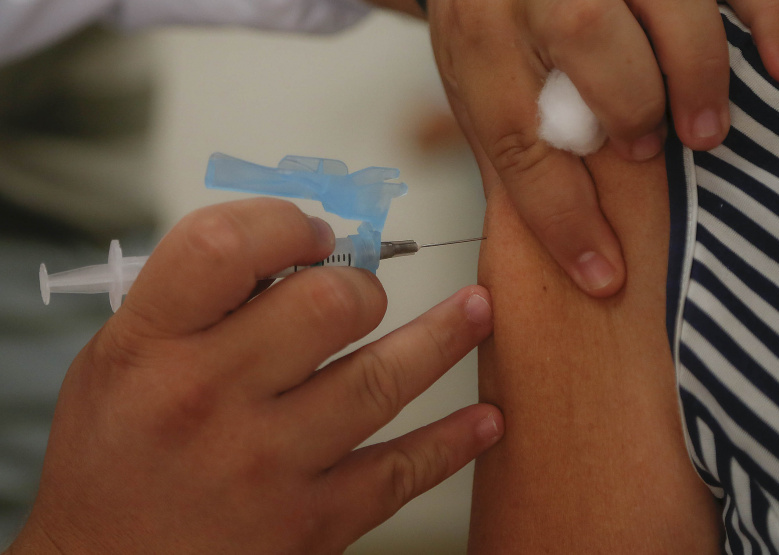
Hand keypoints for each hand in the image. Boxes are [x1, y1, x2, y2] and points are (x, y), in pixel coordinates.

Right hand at [8, 199, 501, 553]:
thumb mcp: (121, 363)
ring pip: (381, 380)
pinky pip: (400, 471)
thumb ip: (195, 303)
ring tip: (478, 310)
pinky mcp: (312, 522)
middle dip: (361, 287)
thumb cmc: (115, 463)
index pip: (224, 245)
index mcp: (148, 346)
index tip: (312, 233)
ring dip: (444, 337)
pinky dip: (452, 442)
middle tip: (363, 295)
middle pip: (326, 305)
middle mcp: (205, 401)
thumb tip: (297, 252)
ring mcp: (266, 465)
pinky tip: (485, 419)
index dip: (284, 222)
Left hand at [428, 0, 778, 295]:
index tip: (605, 275)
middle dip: (632, 110)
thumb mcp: (477, 79)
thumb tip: (562, 231)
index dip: (564, 220)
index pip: (518, 138)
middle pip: (586, 39)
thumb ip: (514, 139)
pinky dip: (769, 19)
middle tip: (648, 151)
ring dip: (699, 74)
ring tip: (707, 130)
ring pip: (665, 5)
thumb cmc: (492, 19)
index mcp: (481, 36)